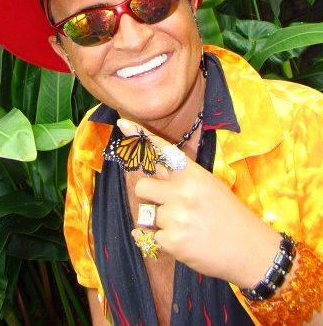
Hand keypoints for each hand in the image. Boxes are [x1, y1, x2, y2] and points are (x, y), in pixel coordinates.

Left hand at [117, 118, 281, 288]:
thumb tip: (155, 169)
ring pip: (145, 214)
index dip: (142, 136)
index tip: (123, 124)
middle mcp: (183, 192)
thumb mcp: (210, 187)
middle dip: (149, 196)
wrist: (253, 251)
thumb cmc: (230, 216)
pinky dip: (160, 241)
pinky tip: (181, 242)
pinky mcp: (173, 241)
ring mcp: (177, 216)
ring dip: (159, 222)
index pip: (163, 151)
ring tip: (183, 227)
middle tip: (167, 206)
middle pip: (142, 186)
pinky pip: (148, 236)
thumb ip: (181, 178)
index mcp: (194, 175)